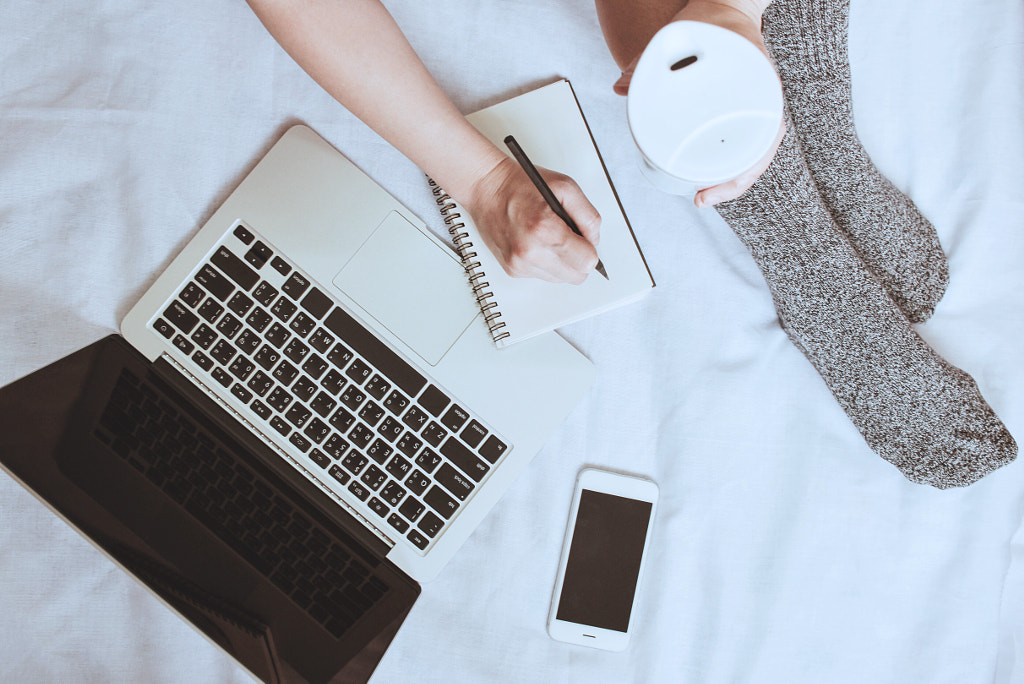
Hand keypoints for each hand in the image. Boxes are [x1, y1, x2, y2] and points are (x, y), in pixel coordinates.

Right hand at [464, 156, 601, 283]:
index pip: (587, 262)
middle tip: (569, 238)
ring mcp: (519, 264)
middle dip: (578, 258)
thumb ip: (588, 217)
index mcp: (545, 230)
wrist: (487, 188)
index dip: (589, 248)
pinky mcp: (512, 269)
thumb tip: (594, 241)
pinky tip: (536, 242)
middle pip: (576, 277)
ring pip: (560, 279)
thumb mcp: (566, 188)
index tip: (582, 237)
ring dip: (561, 261)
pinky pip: (542, 275)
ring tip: (549, 237)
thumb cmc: (522, 184)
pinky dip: (545, 261)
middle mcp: (530, 252)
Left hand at [613, 0, 784, 207]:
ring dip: (734, 179)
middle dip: (733, 184)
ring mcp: (761, 107)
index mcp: (762, 84)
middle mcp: (767, 100)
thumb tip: (620, 88)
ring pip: (756, 154)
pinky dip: (735, 165)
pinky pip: (750, 145)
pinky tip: (716, 178)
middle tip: (702, 198)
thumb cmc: (711, 18)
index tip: (714, 186)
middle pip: (761, 155)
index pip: (767, 137)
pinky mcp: (751, 110)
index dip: (744, 170)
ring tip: (705, 195)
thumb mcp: (680, 36)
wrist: (729, 3)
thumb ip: (648, 61)